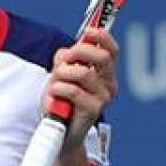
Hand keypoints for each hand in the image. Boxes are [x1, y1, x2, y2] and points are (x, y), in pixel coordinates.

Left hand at [44, 27, 119, 151]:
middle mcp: (109, 85)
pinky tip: (53, 95)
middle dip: (78, 52)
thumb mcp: (60, 76)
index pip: (111, 50)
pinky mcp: (94, 110)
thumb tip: (66, 52)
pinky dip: (58, 89)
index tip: (88, 31)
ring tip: (54, 84)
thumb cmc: (61, 103)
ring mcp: (103, 98)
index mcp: (103, 73)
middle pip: (102, 57)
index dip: (102, 37)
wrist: (60, 134)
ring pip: (84, 73)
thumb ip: (65, 61)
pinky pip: (74, 91)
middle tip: (63, 61)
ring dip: (63, 74)